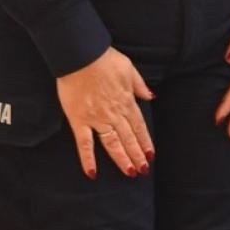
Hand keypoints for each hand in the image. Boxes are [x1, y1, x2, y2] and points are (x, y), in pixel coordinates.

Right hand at [56, 47, 154, 178]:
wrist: (81, 55)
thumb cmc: (105, 59)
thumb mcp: (130, 69)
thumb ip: (140, 85)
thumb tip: (151, 96)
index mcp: (127, 102)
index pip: (140, 127)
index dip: (145, 142)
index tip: (151, 155)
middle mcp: (115, 114)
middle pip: (128, 138)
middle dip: (137, 155)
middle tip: (143, 170)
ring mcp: (97, 118)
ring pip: (112, 144)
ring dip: (122, 159)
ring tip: (130, 173)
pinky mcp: (79, 120)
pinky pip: (84, 143)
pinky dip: (88, 159)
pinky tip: (92, 173)